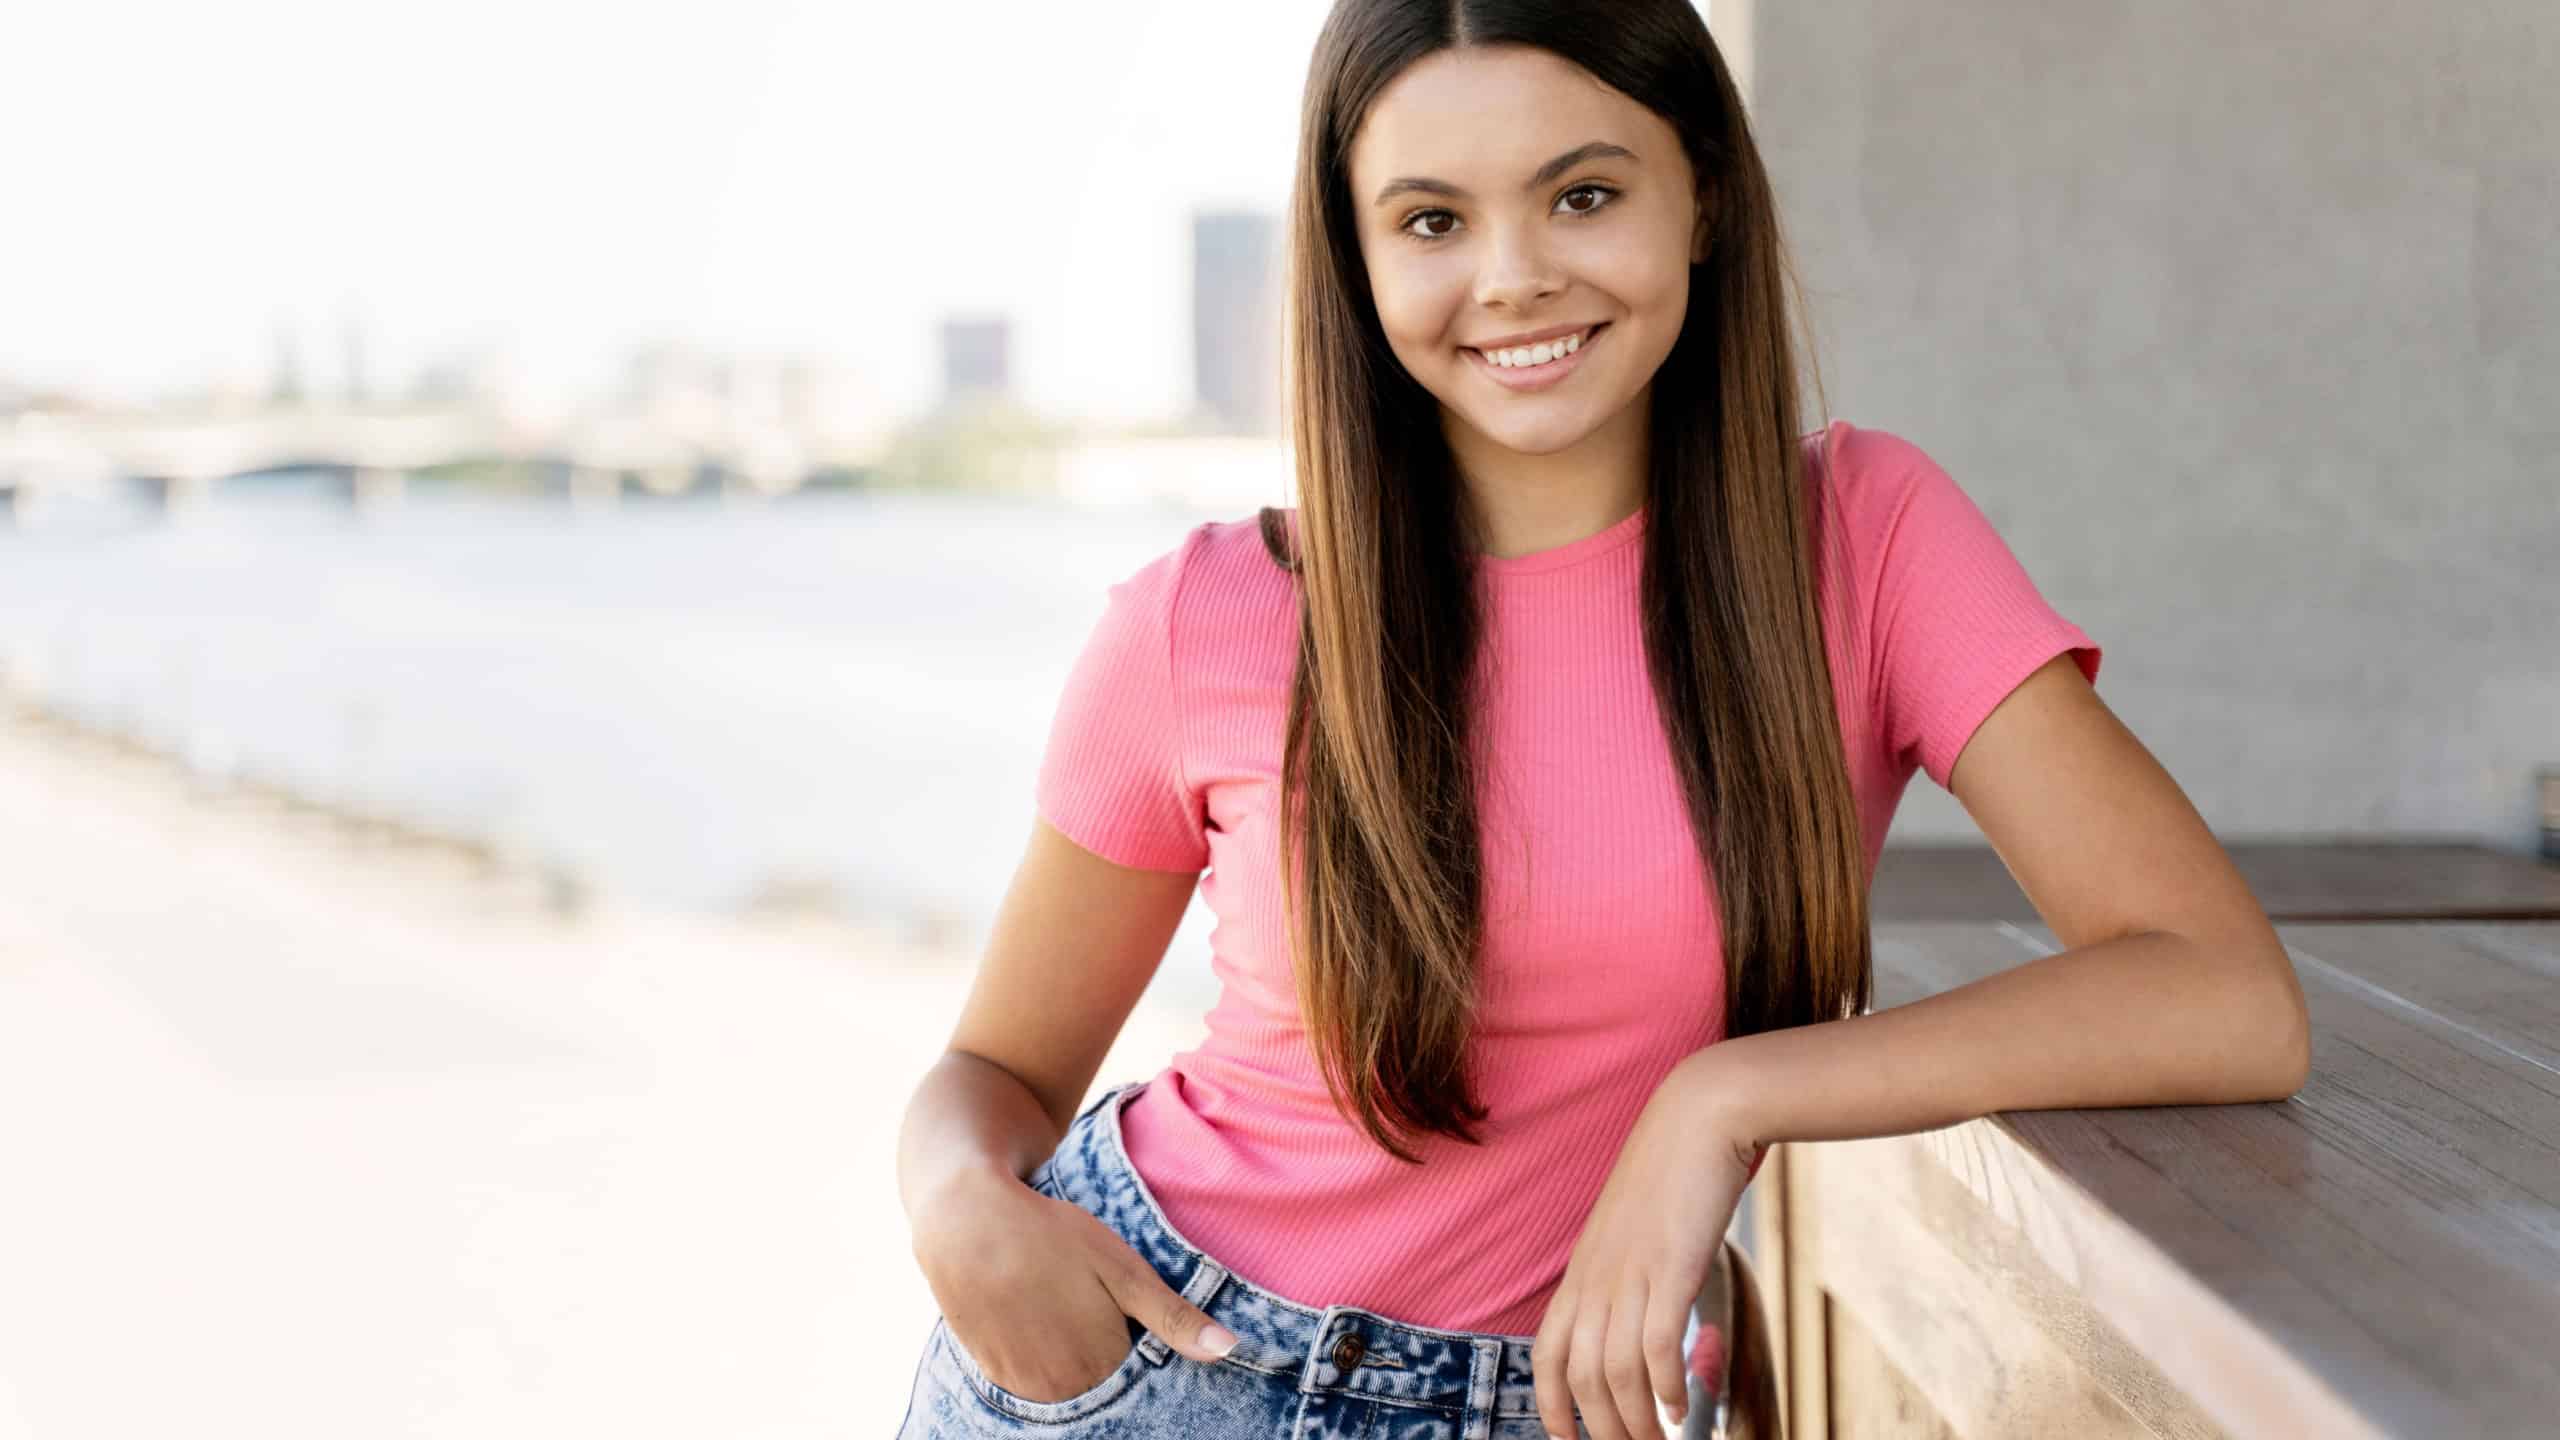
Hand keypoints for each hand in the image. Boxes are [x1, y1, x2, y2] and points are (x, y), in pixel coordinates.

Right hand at [911, 1167, 1237, 1403]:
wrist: (966, 1221)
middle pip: (1103, 1382)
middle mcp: (1062, 1388)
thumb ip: (1173, 1316)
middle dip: (1105, 1350)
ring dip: (1072, 1356)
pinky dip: (1040, 1356)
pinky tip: (1036, 1315)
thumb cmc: (1052, 1237)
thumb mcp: (1122, 1268)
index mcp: (1102, 1365)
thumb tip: (1230, 1350)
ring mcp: (1024, 1386)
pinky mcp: (995, 1376)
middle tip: (1087, 1299)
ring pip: (1068, 1382)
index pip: (1140, 1374)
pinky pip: (1032, 1379)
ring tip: (1061, 1302)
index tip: (1122, 1308)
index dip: (1137, 1340)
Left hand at [1531, 1060, 1762, 1439]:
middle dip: (1603, 1428)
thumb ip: (1633, 1278)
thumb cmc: (1673, 1176)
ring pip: (1615, 1370)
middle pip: (1580, 1376)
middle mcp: (1596, 1278)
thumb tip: (1649, 1328)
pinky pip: (1656, 1344)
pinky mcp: (1670, 1267)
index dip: (1550, 1405)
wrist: (1699, 1119)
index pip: (1546, 1354)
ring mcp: (1630, 1273)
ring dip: (1636, 1419)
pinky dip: (1665, 1385)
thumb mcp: (1637, 1234)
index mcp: (1583, 1272)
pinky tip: (1679, 1409)